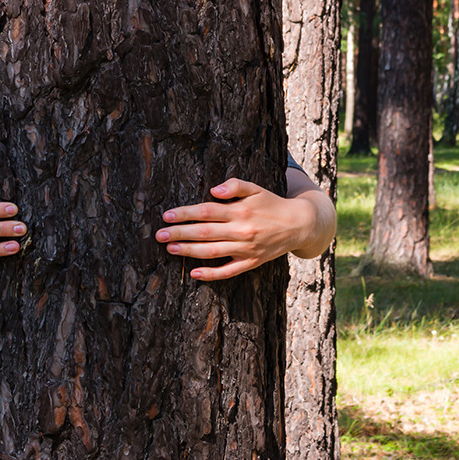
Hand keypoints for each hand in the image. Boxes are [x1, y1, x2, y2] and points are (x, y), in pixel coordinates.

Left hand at [156, 173, 334, 280]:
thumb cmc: (271, 203)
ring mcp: (246, 249)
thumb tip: (213, 190)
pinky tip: (194, 273)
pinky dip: (211, 274)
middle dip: (180, 234)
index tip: (166, 216)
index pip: (206, 212)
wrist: (299, 225)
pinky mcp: (251, 263)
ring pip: (212, 252)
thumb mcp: (256, 188)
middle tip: (159, 235)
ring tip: (170, 249)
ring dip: (189, 252)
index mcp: (240, 211)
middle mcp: (241, 231)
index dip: (185, 214)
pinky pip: (228, 272)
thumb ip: (235, 185)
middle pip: (205, 232)